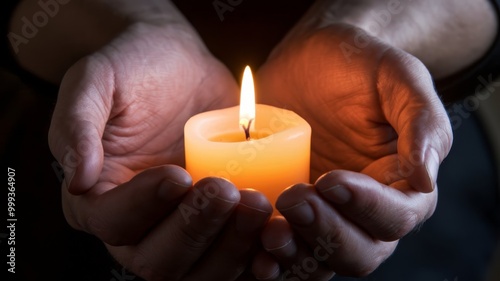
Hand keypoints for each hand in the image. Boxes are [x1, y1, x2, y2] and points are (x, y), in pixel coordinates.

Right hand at [48, 22, 271, 279]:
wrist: (182, 67)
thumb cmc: (135, 68)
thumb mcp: (96, 80)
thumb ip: (78, 126)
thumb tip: (78, 180)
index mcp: (99, 197)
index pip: (114, 222)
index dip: (145, 206)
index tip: (179, 174)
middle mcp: (139, 225)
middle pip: (160, 259)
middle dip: (196, 229)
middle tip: (226, 190)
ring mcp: (183, 228)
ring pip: (202, 268)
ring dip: (233, 246)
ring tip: (258, 204)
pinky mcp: (220, 223)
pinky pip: (237, 257)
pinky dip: (258, 255)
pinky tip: (277, 234)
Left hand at [254, 24, 452, 277]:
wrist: (307, 61)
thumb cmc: (358, 64)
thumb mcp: (396, 75)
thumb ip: (422, 122)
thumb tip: (425, 178)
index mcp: (403, 183)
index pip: (397, 216)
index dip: (366, 207)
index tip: (330, 180)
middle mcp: (366, 210)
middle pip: (359, 252)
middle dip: (326, 233)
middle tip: (293, 199)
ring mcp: (325, 214)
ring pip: (320, 260)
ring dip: (296, 254)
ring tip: (270, 231)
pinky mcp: (289, 212)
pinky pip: (285, 249)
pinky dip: (270, 257)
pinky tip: (252, 247)